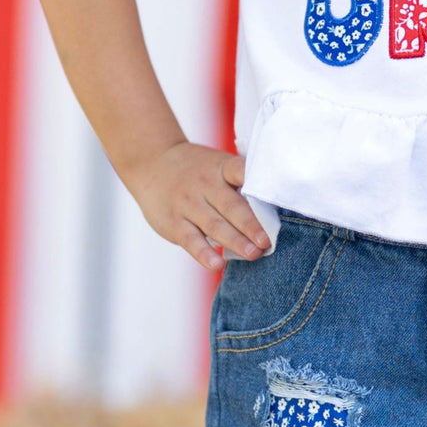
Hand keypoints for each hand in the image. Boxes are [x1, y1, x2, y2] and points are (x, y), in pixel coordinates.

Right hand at [123, 140, 271, 269]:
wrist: (151, 163)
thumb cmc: (197, 169)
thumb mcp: (217, 165)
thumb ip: (239, 183)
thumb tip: (273, 207)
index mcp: (221, 167)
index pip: (241, 172)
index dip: (257, 183)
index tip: (275, 198)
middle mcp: (205, 185)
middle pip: (231, 206)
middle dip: (251, 225)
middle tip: (267, 241)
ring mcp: (188, 204)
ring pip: (214, 225)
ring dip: (235, 241)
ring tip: (253, 254)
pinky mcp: (174, 223)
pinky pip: (191, 241)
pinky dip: (204, 253)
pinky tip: (217, 264)